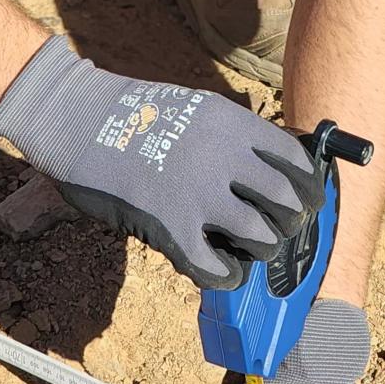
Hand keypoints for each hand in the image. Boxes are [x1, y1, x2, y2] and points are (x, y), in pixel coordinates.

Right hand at [0, 36, 321, 286]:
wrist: (76, 119)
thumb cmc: (133, 114)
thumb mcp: (194, 107)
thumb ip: (230, 136)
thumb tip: (266, 168)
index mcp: (231, 123)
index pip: (294, 160)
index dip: (308, 186)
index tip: (308, 200)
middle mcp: (223, 157)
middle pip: (285, 201)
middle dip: (291, 221)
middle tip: (283, 229)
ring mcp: (197, 193)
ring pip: (260, 237)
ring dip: (261, 249)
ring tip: (251, 250)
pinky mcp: (170, 226)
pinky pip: (216, 267)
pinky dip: (226, 275)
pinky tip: (222, 270)